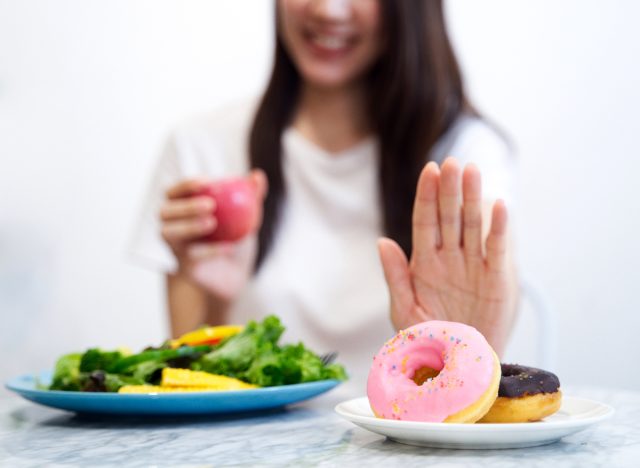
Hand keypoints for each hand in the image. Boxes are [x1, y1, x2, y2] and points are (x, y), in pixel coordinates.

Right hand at [160, 170, 267, 300]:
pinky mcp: (182, 266)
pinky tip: (229, 247)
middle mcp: (171, 225)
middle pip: (166, 211)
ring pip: (168, 233)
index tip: (207, 182)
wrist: (235, 273)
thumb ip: (251, 196)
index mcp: (181, 207)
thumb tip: (258, 176)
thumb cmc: (236, 236)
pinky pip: (190, 256)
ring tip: (212, 223)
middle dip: (185, 206)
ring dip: (188, 226)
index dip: (186, 185)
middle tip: (210, 205)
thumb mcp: (247, 216)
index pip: (174, 191)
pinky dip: (210, 250)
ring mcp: (174, 247)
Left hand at [378, 158, 515, 354]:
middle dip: (450, 189)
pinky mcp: (496, 277)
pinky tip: (498, 206)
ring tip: (472, 171)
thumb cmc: (427, 339)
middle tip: (452, 162)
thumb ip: (395, 275)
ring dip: (473, 198)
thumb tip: (382, 241)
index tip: (429, 170)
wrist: (458, 365)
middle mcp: (449, 258)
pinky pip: (497, 248)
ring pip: (473, 224)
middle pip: (449, 216)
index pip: (425, 221)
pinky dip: (499, 228)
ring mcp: (473, 265)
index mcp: (424, 263)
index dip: (427, 196)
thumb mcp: (403, 310)